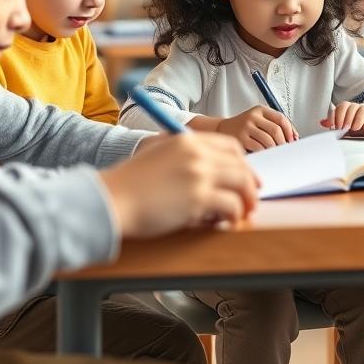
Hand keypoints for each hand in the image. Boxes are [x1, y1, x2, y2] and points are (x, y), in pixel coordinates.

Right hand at [100, 132, 258, 238]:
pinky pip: (232, 206)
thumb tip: (212, 178)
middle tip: (252, 200)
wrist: (111, 199)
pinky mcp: (198, 198)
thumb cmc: (130, 184)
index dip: (243, 164)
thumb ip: (185, 159)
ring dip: (247, 201)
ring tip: (244, 213)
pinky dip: (234, 215)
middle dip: (251, 184)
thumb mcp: (159, 156)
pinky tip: (227, 223)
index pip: (230, 147)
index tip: (247, 178)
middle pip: (241, 165)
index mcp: (188, 141)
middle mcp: (197, 153)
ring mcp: (199, 174)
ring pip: (242, 184)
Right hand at [218, 105, 296, 150]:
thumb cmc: (245, 127)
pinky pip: (259, 148)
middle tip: (284, 149)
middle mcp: (253, 116)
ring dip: (275, 149)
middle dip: (283, 142)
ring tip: (275, 153)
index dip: (290, 130)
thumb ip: (275, 125)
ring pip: (268, 140)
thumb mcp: (259, 120)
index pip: (280, 118)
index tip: (292, 140)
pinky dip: (265, 152)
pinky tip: (265, 154)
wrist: (223, 130)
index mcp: (260, 110)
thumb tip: (293, 138)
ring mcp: (246, 127)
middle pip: (276, 130)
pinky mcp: (241, 138)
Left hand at [321, 102, 363, 136]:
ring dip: (357, 119)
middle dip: (346, 118)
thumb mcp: (343, 129)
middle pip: (351, 106)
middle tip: (344, 128)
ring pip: (363, 109)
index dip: (337, 116)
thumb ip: (333, 125)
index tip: (334, 126)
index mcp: (348, 109)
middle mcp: (358, 108)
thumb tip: (322, 122)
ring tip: (355, 128)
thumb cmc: (356, 129)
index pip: (341, 106)